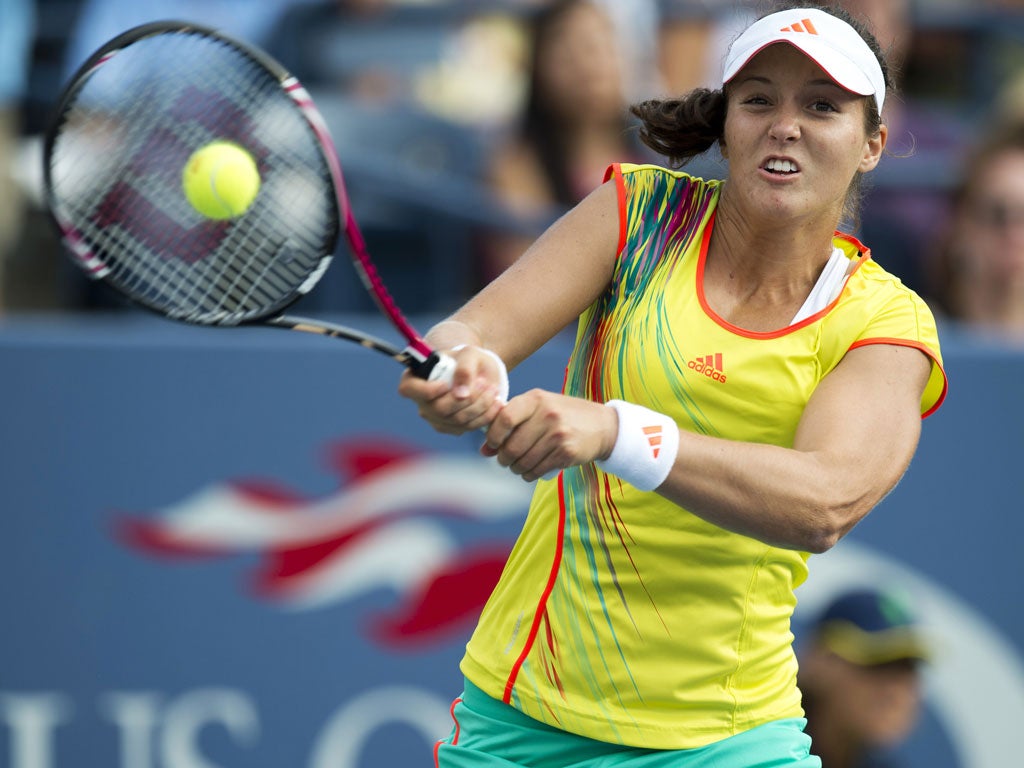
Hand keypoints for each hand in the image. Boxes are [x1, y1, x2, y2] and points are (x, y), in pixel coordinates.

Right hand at [398, 346, 505, 434]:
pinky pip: (468, 428)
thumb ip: (464, 369)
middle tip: (485, 383)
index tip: (446, 384)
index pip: (409, 390)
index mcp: (415, 379)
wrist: (478, 371)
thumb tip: (461, 394)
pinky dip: (485, 416)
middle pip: (439, 409)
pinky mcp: (451, 428)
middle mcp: (421, 402)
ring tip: (493, 391)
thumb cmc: (468, 359)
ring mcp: (435, 418)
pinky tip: (495, 403)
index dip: (426, 390)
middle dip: (467, 398)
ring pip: (457, 421)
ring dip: (480, 406)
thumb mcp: (469, 354)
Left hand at [481, 390, 617, 481]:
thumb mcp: (539, 410)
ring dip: (515, 468)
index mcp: (536, 399)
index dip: (493, 435)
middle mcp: (547, 415)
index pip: (504, 418)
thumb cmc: (563, 416)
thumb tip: (484, 450)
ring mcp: (558, 434)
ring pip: (523, 461)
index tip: (492, 444)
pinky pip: (537, 470)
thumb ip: (511, 424)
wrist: (602, 426)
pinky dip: (529, 474)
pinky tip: (530, 471)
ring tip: (517, 466)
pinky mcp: (566, 452)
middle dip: (503, 458)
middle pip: (512, 446)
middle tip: (504, 460)